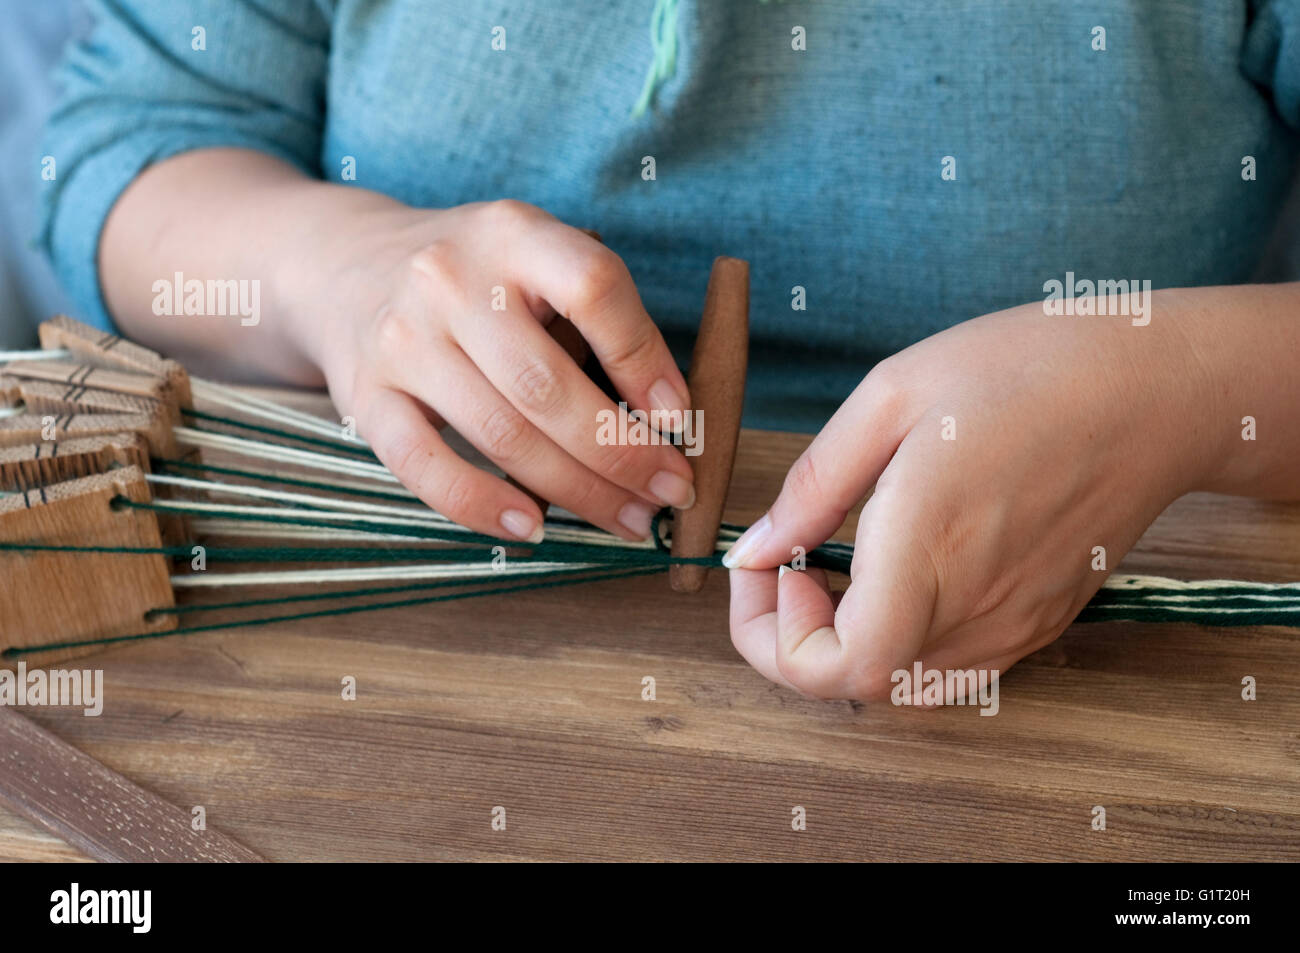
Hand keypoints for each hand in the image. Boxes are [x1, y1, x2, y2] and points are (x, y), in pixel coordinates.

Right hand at [303, 199, 695, 542]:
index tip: (680, 419)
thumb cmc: (476, 279)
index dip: (645, 358)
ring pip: (501, 434)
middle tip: (670, 493)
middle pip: (548, 385)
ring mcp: (402, 340)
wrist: (345, 265)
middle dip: (622, 454)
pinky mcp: (365, 395)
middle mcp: (450, 281)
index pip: (593, 287)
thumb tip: (668, 422)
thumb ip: (595, 316)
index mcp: (512, 234)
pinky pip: (426, 467)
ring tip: (628, 520)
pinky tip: (531, 529)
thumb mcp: (534, 256)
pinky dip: (483, 506)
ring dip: (576, 491)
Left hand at [723, 293, 1226, 700]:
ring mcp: (1015, 626)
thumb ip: (813, 486)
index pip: (841, 672)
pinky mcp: (1040, 623)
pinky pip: (949, 664)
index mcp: (930, 553)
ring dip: (847, 639)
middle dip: (796, 637)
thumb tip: (754, 551)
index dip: (777, 640)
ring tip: (837, 564)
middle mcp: (976, 610)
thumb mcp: (891, 396)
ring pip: (901, 682)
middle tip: (790, 560)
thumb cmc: (1026, 370)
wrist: (1160, 389)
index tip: (772, 567)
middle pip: (861, 684)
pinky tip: (896, 572)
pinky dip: (900, 638)